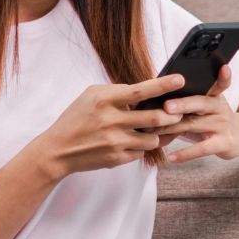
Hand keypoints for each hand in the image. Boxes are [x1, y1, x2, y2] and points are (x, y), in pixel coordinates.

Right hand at [31, 75, 186, 177]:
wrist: (58, 150)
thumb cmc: (76, 119)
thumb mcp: (91, 96)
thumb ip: (116, 91)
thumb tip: (145, 91)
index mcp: (105, 100)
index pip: (140, 91)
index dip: (163, 85)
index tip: (180, 79)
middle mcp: (111, 121)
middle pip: (155, 118)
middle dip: (172, 115)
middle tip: (179, 112)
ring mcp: (115, 142)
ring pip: (153, 139)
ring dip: (159, 134)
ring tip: (157, 129)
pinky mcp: (116, 159)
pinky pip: (142, 152)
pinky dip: (143, 146)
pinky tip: (138, 141)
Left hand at [146, 63, 238, 162]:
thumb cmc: (214, 120)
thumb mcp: (207, 107)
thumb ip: (187, 103)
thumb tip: (154, 104)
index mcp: (214, 95)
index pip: (220, 83)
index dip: (223, 76)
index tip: (222, 67)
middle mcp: (219, 108)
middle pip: (200, 103)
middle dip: (182, 104)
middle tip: (166, 106)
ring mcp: (221, 126)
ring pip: (195, 125)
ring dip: (173, 128)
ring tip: (155, 132)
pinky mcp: (222, 144)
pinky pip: (202, 149)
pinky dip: (185, 153)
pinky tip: (171, 157)